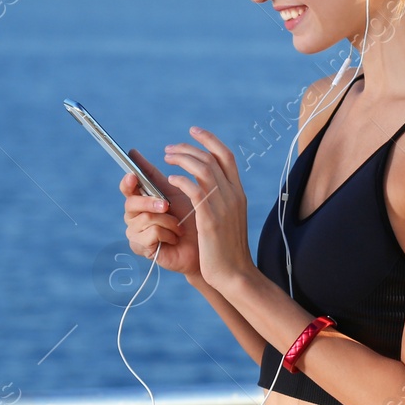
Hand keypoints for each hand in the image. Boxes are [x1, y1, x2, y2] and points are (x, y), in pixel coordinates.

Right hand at [119, 152, 199, 280]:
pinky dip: (169, 234)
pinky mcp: (141, 247)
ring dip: (168, 221)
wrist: (202, 246)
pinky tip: (175, 238)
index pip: (127, 187)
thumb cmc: (188, 218)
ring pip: (146, 217)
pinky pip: (152, 233)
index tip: (133, 175)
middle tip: (166, 205)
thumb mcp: (172, 193)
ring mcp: (135, 232)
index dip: (128, 182)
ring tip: (179, 226)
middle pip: (131, 202)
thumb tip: (133, 152)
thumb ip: (153, 175)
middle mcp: (134, 215)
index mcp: (140, 199)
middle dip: (151, 202)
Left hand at [162, 127, 251, 290]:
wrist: (234, 274)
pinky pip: (196, 190)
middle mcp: (233, 195)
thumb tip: (205, 184)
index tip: (193, 131)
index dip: (210, 140)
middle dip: (189, 148)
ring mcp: (223, 206)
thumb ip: (219, 199)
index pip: (226, 156)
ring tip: (166, 158)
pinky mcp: (211, 219)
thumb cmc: (225, 249)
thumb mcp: (226, 218)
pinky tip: (170, 180)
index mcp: (237, 192)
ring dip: (182, 159)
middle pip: (212, 158)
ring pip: (204, 169)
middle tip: (169, 149)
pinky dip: (182, 180)